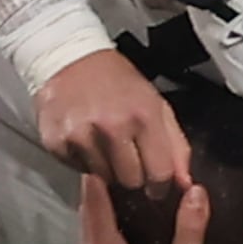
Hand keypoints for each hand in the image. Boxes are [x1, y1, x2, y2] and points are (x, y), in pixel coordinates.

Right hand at [36, 48, 190, 196]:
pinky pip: (78, 170)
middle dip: (133, 176)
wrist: (71, 58)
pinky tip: (85, 139)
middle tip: (127, 157)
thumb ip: (176, 146)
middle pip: (131, 181)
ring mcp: (81, 135)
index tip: (156, 184)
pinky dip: (84, 161)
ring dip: (107, 168)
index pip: (160, 174)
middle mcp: (112, 127)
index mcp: (143, 116)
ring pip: (103, 179)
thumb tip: (185, 183)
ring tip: (105, 144)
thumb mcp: (157, 105)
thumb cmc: (118, 82)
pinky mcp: (56, 142)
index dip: (161, 185)